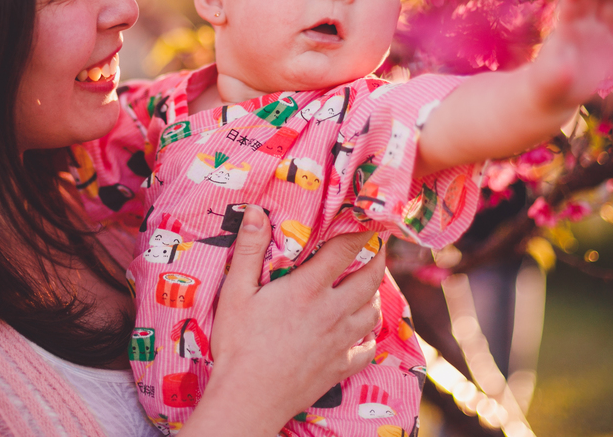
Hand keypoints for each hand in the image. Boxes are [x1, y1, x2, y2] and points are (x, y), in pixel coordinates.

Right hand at [180, 206, 384, 436]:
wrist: (248, 399)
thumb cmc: (238, 345)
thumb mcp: (234, 292)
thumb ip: (248, 250)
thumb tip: (255, 211)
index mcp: (308, 289)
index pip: (345, 250)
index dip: (361, 231)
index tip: (369, 221)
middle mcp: (332, 312)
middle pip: (370, 279)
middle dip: (378, 259)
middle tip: (377, 248)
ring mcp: (340, 342)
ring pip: (372, 312)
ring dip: (374, 295)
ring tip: (367, 286)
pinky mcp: (340, 367)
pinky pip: (367, 349)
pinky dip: (369, 337)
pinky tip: (362, 333)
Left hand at [528, 0, 612, 112]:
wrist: (555, 92)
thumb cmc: (545, 85)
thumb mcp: (549, 80)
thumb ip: (558, 73)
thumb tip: (567, 69)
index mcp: (563, 28)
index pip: (571, 0)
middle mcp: (581, 24)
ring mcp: (596, 31)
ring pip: (608, 2)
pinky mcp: (609, 42)